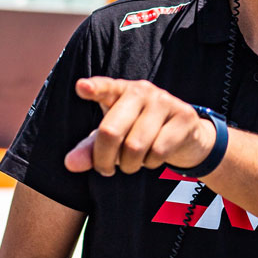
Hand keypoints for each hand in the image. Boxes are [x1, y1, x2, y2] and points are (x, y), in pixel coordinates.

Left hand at [64, 77, 215, 175]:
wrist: (186, 135)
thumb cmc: (140, 133)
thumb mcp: (113, 139)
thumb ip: (90, 149)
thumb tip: (70, 163)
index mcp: (121, 90)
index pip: (105, 87)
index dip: (94, 88)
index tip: (82, 87)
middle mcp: (143, 90)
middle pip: (111, 131)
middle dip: (104, 159)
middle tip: (105, 170)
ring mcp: (165, 101)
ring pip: (135, 146)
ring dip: (129, 165)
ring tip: (131, 164)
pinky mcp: (184, 116)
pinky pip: (158, 150)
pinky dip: (151, 163)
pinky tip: (152, 158)